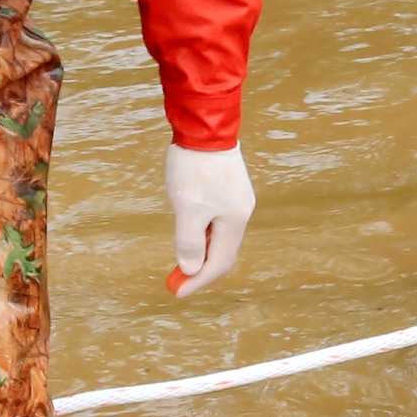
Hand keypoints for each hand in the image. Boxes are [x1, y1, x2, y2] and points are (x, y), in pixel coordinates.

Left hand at [163, 144, 255, 295]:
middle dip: (199, 269)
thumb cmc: (194, 167)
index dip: (198, 281)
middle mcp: (241, 212)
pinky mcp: (228, 187)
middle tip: (175, 280)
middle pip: (222, 252)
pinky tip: (188, 232)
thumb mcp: (188, 209)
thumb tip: (191, 269)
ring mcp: (237, 199)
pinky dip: (202, 234)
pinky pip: (217, 221)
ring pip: (219, 236)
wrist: (205, 125)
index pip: (218, 263)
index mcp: (235, 221)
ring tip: (180, 260)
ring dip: (200, 251)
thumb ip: (189, 242)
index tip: (176, 292)